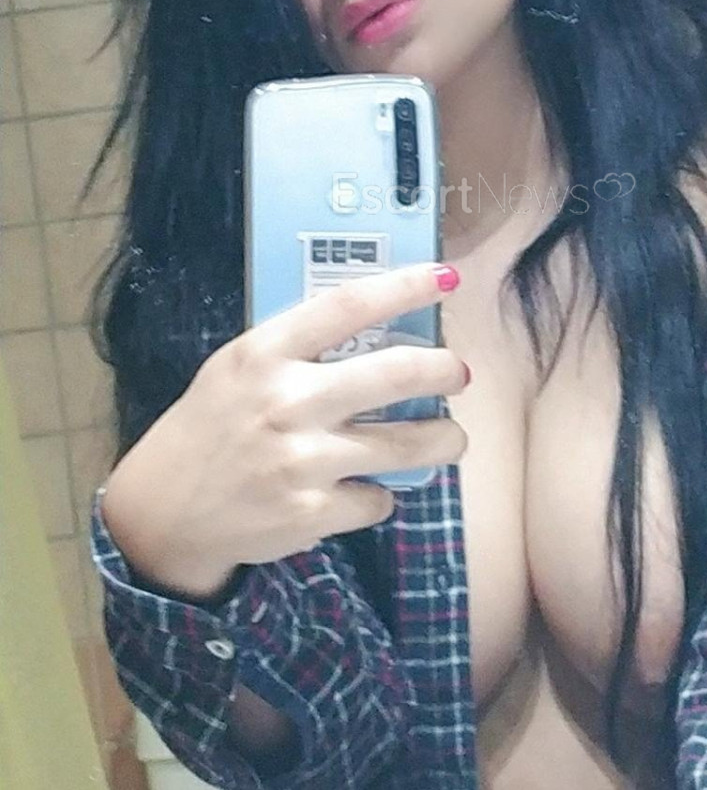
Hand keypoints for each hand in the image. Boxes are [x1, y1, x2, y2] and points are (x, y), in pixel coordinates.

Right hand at [101, 263, 467, 600]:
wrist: (164, 513)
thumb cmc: (212, 427)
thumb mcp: (239, 368)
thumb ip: (298, 348)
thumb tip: (383, 328)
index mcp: (265, 354)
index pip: (349, 305)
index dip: (405, 287)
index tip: (446, 277)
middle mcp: (288, 401)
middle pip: (397, 373)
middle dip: (444, 370)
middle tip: (459, 373)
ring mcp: (302, 460)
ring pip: (407, 445)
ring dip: (444, 440)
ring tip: (451, 438)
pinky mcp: (312, 513)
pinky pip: (378, 499)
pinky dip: (381, 495)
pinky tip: (367, 490)